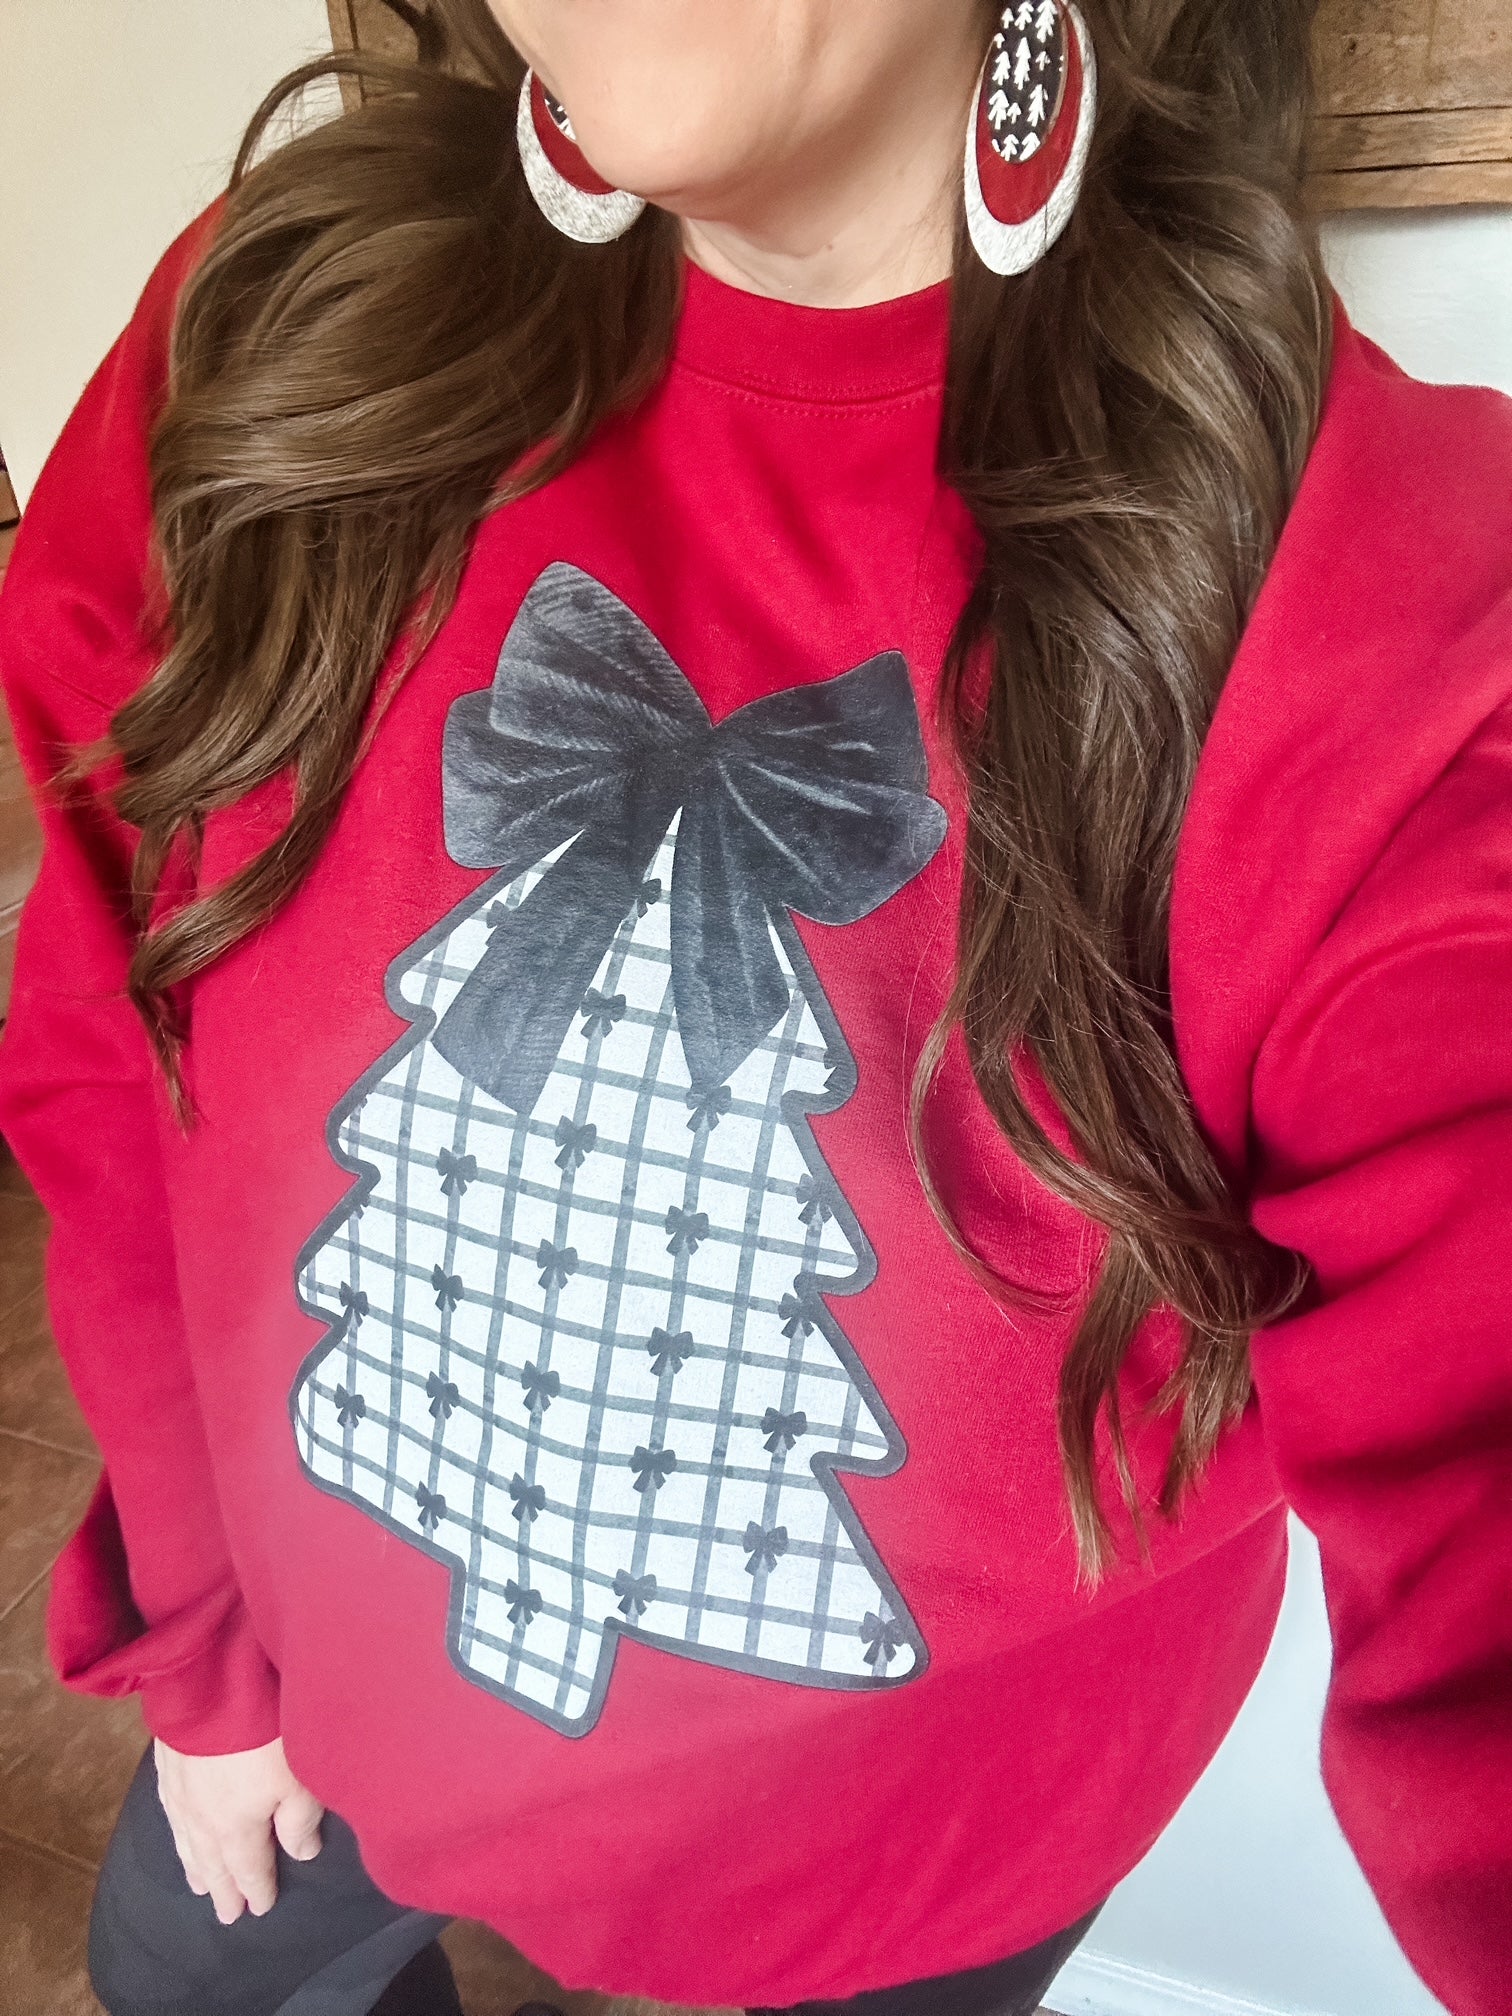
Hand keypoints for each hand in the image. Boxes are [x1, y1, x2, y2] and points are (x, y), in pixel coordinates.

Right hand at [153, 1735, 323, 1925]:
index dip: (257, 1889)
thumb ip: (300, 1820)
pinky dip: (177, 1833)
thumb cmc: (265, 1729)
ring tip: (201, 1887)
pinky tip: (179, 1834)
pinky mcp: (166, 1764)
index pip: (249, 1869)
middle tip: (226, 1915)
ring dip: (197, 1867)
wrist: (210, 1682)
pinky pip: (169, 1813)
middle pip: (215, 1863)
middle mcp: (202, 1819)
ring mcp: (180, 1792)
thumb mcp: (298, 1776)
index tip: (260, 1909)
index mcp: (236, 1827)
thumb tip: (302, 1854)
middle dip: (224, 1889)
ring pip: (188, 1843)